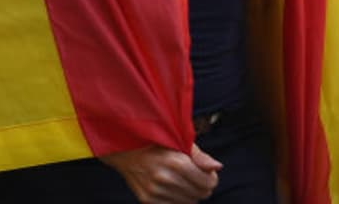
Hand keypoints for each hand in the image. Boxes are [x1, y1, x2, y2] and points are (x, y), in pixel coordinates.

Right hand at [99, 144, 221, 202]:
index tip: (203, 171)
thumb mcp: (177, 141)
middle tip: (192, 176)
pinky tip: (170, 188)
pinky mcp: (147, 200)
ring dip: (189, 194)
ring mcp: (155, 191)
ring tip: (179, 180)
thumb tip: (217, 167)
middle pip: (202, 194)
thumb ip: (200, 156)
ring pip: (190, 202)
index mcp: (176, 162)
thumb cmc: (154, 143)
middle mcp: (165, 178)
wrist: (122, 150)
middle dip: (201, 186)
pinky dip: (177, 200)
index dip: (210, 177)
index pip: (209, 183)